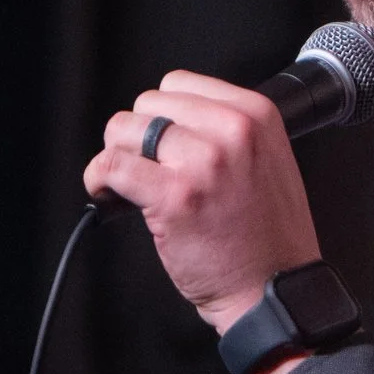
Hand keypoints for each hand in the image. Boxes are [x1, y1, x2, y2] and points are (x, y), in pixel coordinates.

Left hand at [83, 71, 322, 334]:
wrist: (273, 290)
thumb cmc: (269, 238)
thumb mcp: (268, 161)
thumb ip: (227, 131)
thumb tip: (169, 120)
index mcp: (257, 115)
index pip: (180, 84)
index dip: (163, 115)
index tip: (164, 143)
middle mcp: (232, 131)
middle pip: (148, 104)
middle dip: (141, 136)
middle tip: (150, 170)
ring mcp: (203, 162)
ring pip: (124, 129)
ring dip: (119, 157)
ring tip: (132, 184)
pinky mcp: (173, 196)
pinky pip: (111, 166)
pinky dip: (99, 180)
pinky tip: (110, 195)